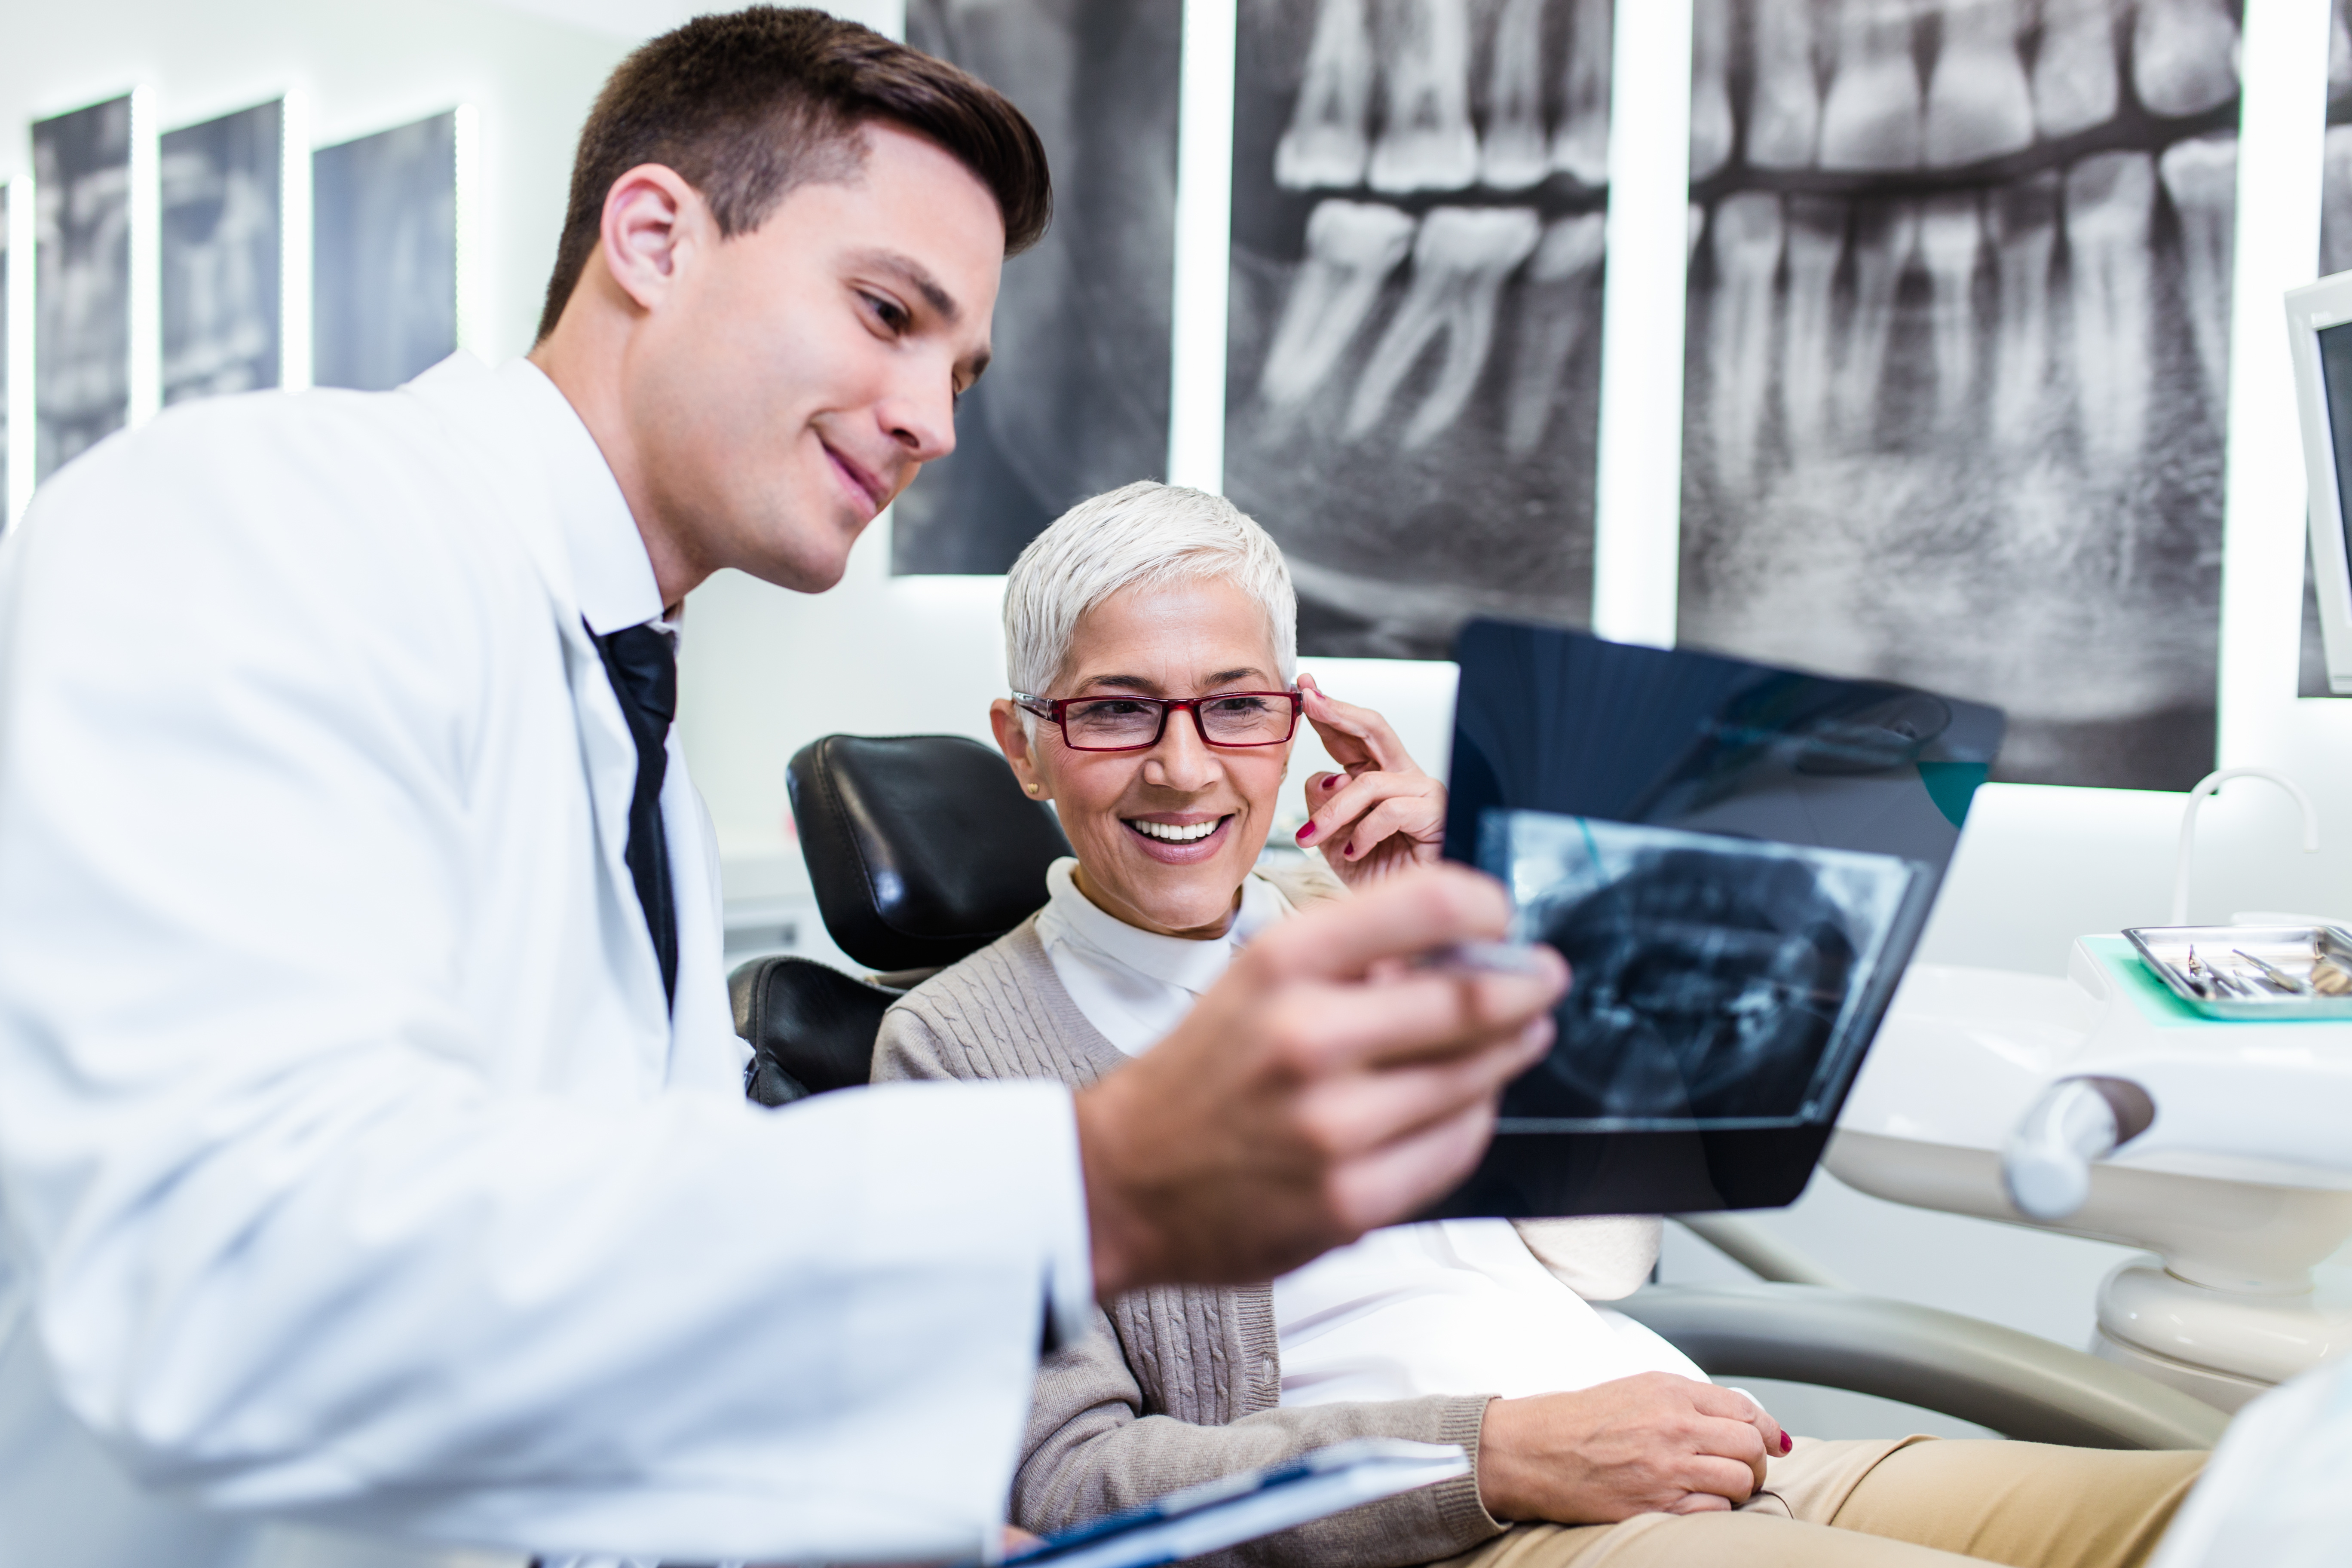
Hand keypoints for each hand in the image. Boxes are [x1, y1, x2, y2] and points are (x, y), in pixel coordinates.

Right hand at [1073, 865, 1566, 1296]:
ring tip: (1519, 1034)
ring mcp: (1333, 1127)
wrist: (1119, 1183)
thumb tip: (1462, 941)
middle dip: (1525, 984)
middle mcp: (1308, 1038)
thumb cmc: (1199, 1075)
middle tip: (1544, 979)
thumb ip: (1352, 958)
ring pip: (1474, 1078)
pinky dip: (1473, 1118)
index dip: (1486, 906)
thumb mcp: (1255, 982)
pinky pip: (1455, 1147)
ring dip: (1510, 1050)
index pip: (1426, 905)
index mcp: (1282, 965)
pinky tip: (1467, 1102)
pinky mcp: (1351, 1201)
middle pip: (1472, 996)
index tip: (1500, 917)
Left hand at [1293, 674, 1446, 887]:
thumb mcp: (1333, 838)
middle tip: (1309, 698)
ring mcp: (1422, 792)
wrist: (1402, 916)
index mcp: (1377, 778)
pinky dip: (1364, 832)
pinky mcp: (1434, 813)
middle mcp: (1402, 777)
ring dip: (1333, 811)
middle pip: (1373, 728)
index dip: (1326, 711)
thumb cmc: (1375, 877)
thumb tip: (1324, 775)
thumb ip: (1323, 803)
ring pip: (1369, 782)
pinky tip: (1355, 852)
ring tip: (1311, 838)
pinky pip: (1389, 810)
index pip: (1350, 735)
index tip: (1302, 689)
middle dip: (1337, 710)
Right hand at [1475, 1375, 1787, 1523]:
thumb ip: (1690, 1400)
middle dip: (1757, 1461)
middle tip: (1743, 1469)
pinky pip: (1715, 1512)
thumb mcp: (1638, 1389)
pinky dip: (1714, 1510)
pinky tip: (1694, 1503)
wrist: (1532, 1450)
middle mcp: (1674, 1427)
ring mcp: (1667, 1469)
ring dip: (1739, 1488)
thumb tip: (1746, 1421)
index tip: (1776, 1443)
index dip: (1770, 1430)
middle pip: (1751, 1446)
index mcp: (1670, 1393)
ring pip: (1740, 1481)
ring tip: (1719, 1488)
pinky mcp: (1655, 1506)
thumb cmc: (1580, 1420)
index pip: (1746, 1410)